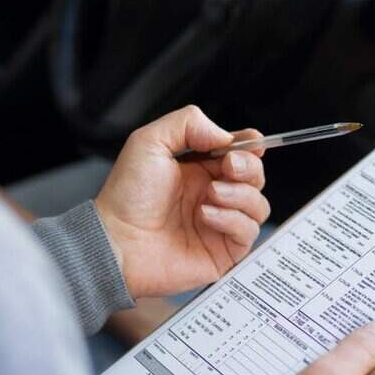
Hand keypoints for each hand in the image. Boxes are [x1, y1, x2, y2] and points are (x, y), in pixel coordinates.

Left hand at [94, 105, 269, 298]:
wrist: (116, 241)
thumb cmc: (126, 198)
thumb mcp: (149, 142)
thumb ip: (187, 123)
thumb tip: (225, 134)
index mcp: (199, 169)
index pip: (240, 154)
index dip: (250, 146)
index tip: (250, 142)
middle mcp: (213, 195)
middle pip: (255, 177)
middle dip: (248, 167)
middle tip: (229, 166)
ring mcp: (220, 224)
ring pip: (258, 205)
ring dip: (240, 194)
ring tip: (210, 194)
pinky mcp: (223, 251)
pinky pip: (248, 232)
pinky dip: (232, 219)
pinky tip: (207, 215)